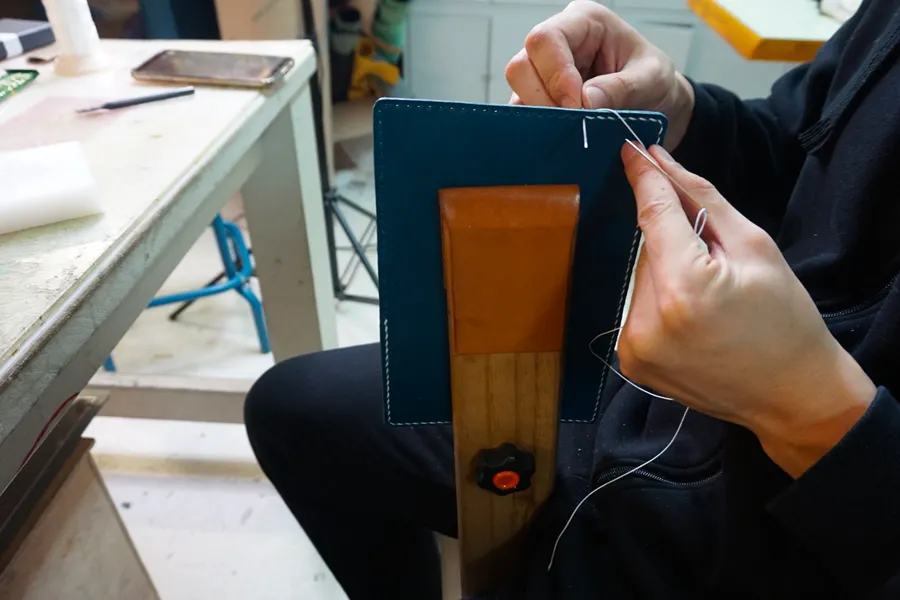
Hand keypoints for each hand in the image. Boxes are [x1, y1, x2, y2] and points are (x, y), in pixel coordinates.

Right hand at [505, 0, 694, 148]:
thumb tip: (585, 101)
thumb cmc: (654, 80)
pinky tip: (563, 133)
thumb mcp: (652, 79)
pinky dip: (539, 127)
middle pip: (521, 65)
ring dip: (541, 115)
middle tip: (573, 120)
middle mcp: (557, 42)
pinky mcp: (540, 97)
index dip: (555, 75)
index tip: (577, 105)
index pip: (545, 39)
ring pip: (518, 91)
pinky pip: (524, 112)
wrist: (654, 104)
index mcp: (584, 22)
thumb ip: (622, 87)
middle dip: (543, 99)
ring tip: (572, 128)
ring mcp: (543, 71)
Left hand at [618, 143, 876, 477]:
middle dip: (671, 242)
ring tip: (705, 295)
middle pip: (644, 250)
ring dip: (663, 273)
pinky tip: (690, 315)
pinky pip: (633, 308)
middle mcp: (647, 320)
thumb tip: (657, 160)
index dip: (642, 179)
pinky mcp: (630, 361)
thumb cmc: (784, 318)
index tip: (630, 150)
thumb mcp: (753, 246)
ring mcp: (634, 346)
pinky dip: (656, 300)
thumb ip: (700, 199)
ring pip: (636, 278)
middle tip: (710, 259)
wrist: (792, 393)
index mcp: (684, 288)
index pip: (652, 215)